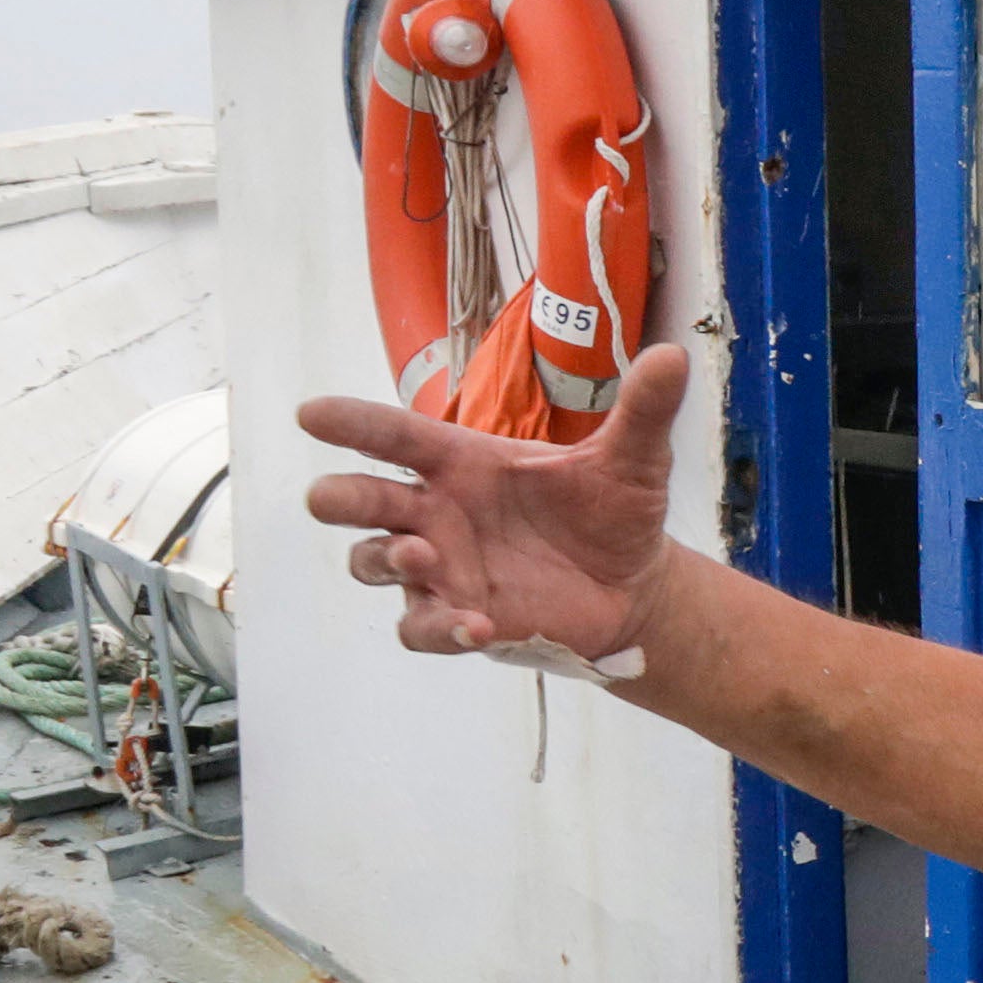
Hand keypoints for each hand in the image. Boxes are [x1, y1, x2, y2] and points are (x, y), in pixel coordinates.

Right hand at [301, 345, 693, 665]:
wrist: (635, 583)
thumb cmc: (614, 512)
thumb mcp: (634, 458)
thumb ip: (642, 409)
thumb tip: (672, 354)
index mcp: (464, 463)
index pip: (395, 436)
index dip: (351, 423)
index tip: (310, 414)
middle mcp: (438, 513)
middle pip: (361, 501)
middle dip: (339, 498)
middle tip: (330, 496)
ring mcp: (442, 569)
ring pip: (375, 562)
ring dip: (385, 559)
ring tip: (420, 554)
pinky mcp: (460, 616)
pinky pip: (424, 627)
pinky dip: (442, 627)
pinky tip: (478, 624)